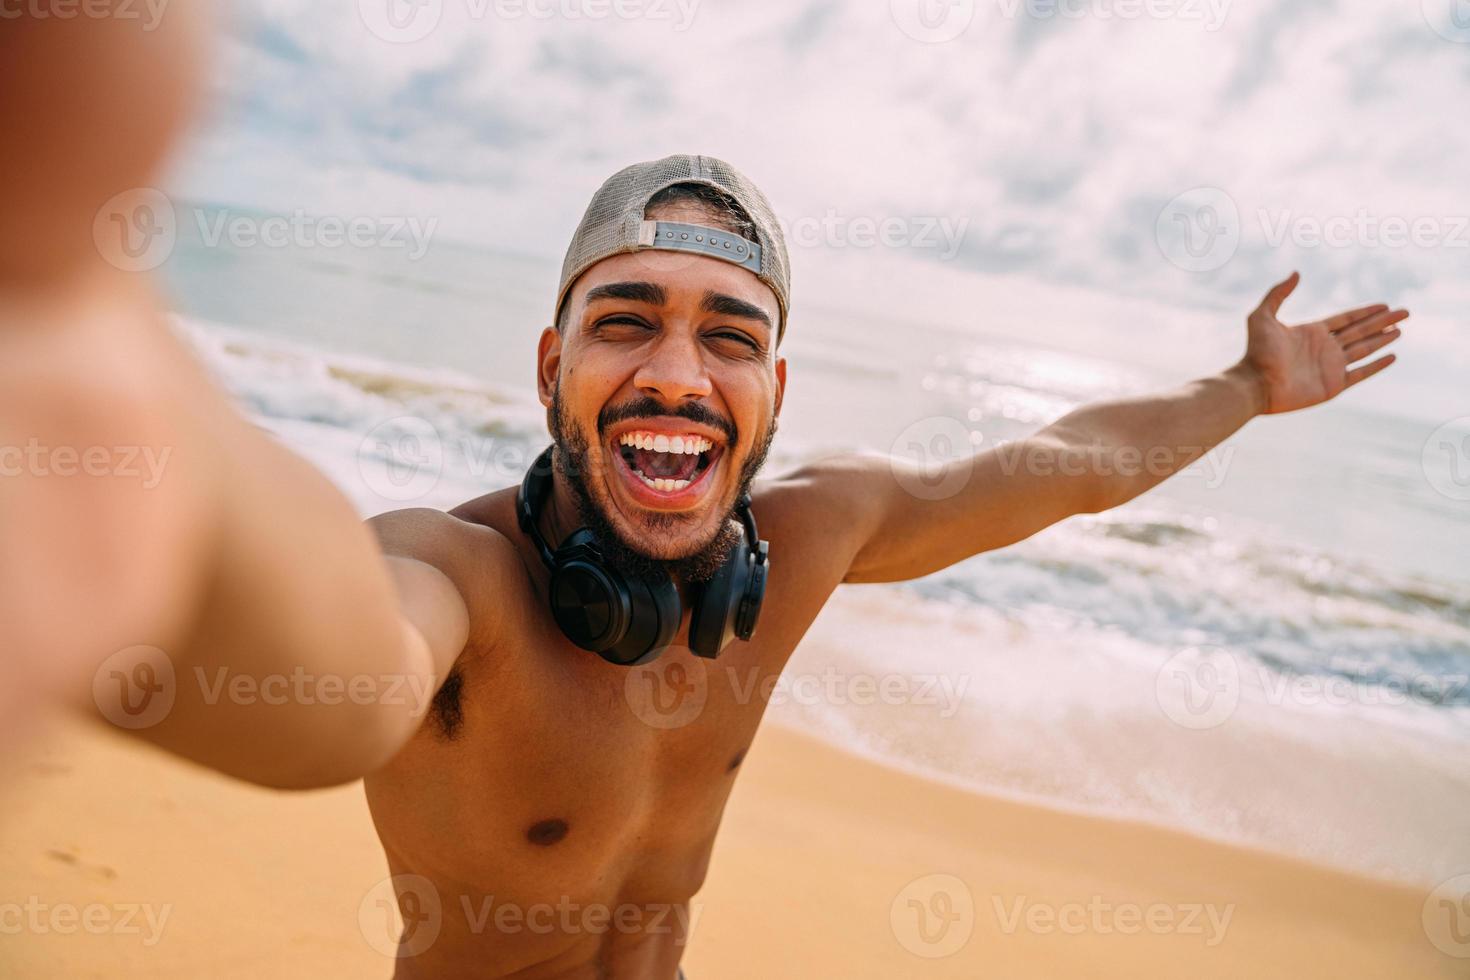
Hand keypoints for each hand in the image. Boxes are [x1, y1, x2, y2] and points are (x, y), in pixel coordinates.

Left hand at [1239, 272, 1405, 414]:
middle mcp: (1324, 348)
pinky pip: (1361, 373)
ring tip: (1401, 330)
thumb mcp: (1262, 316)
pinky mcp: (1333, 385)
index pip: (1346, 319)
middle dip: (1383, 322)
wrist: (1254, 384)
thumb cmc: (1256, 352)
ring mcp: (1330, 367)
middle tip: (1405, 313)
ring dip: (1383, 340)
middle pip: (1360, 332)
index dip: (1366, 312)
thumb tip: (1296, 273)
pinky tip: (1392, 356)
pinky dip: (1377, 365)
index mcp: (1311, 332)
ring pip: (1364, 349)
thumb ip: (1278, 294)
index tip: (1385, 305)